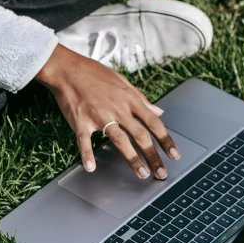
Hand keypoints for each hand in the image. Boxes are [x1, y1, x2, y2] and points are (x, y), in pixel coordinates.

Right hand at [36, 44, 179, 178]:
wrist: (68, 69)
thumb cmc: (95, 74)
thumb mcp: (123, 82)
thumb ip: (141, 99)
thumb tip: (158, 111)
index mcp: (129, 99)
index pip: (153, 123)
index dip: (166, 140)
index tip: (174, 154)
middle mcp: (118, 108)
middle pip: (140, 135)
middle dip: (153, 155)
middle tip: (161, 173)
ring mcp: (99, 116)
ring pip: (119, 140)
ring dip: (132, 159)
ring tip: (142, 173)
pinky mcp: (81, 121)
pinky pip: (85, 141)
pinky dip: (87, 155)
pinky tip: (91, 168)